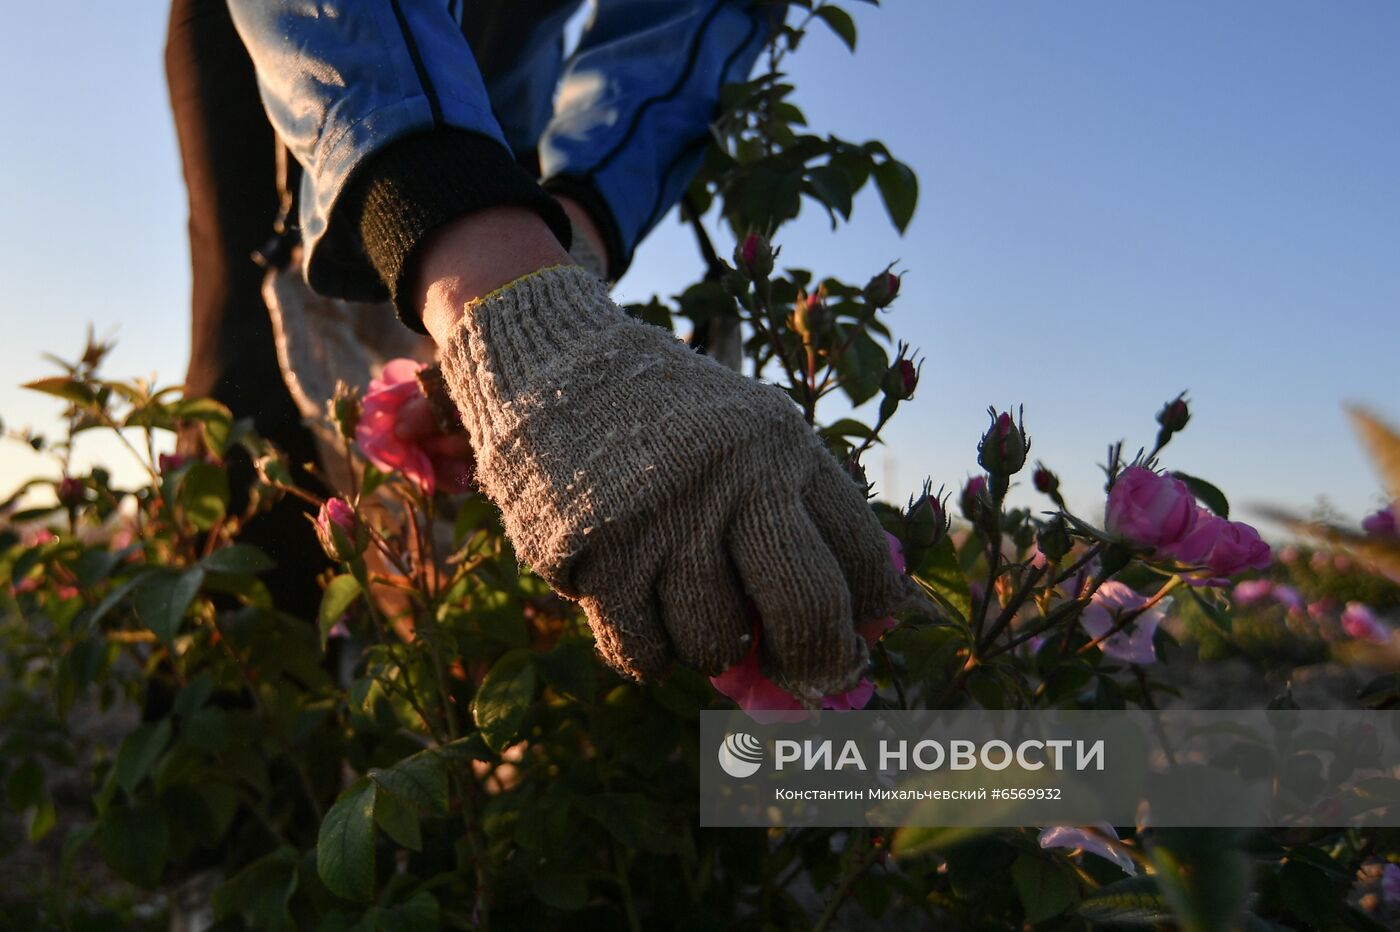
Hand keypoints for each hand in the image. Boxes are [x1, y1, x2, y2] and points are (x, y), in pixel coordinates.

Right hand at [436, 264, 910, 697]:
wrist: (554, 367)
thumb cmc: (670, 424)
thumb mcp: (750, 436)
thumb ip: (802, 516)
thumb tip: (864, 631)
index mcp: (784, 446)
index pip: (861, 557)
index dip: (869, 619)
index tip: (857, 645)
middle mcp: (733, 476)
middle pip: (808, 611)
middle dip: (812, 662)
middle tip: (798, 674)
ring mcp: (662, 516)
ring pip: (715, 644)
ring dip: (710, 648)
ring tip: (690, 605)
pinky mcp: (595, 550)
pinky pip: (644, 652)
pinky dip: (649, 653)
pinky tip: (642, 617)